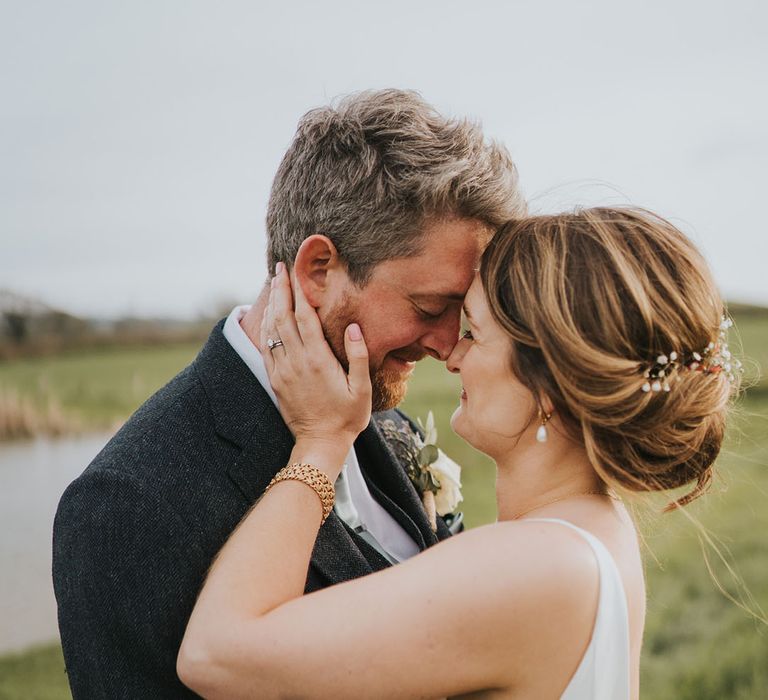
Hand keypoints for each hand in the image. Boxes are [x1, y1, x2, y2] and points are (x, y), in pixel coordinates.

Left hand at [261, 263, 371, 473]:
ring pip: (272, 330)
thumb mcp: (363, 388)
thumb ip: (358, 355)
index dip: (299, 292)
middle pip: (284, 317)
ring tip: (272, 285)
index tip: (295, 272)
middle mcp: (297, 362)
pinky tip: (268, 316)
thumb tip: (354, 326)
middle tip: (279, 268)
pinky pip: (266, 348)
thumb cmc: (347, 417)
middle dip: (280, 290)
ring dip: (271, 305)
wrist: (320, 443)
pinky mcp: (275, 380)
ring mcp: (283, 371)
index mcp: (319, 360)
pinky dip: (265, 327)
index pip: (305, 317)